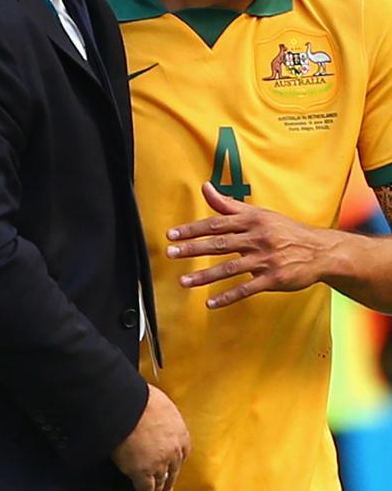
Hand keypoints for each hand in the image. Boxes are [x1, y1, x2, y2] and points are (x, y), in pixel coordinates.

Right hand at [111, 384, 189, 490]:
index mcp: (180, 434)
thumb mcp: (161, 403)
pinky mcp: (142, 473)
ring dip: (158, 490)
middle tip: (166, 485)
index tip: (172, 465)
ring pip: (160, 482)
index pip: (183, 453)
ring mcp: (159, 464)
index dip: (176, 460)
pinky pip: (146, 489)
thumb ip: (163, 415)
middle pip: (173, 470)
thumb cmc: (140, 398)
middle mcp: (174, 452)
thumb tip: (157, 413)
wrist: (127, 406)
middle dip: (169, 478)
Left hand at [165, 182, 332, 308]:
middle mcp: (258, 238)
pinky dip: (228, 296)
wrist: (320, 251)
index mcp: (253, 221)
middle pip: (219, 243)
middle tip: (170, 253)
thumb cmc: (284, 230)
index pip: (216, 223)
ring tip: (183, 282)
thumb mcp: (259, 214)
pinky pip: (247, 289)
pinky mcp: (274, 279)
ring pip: (230, 268)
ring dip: (205, 276)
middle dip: (192, 248)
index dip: (193, 229)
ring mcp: (266, 259)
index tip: (172, 234)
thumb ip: (229, 205)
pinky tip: (210, 303)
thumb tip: (205, 187)